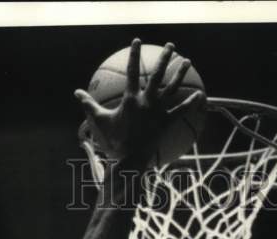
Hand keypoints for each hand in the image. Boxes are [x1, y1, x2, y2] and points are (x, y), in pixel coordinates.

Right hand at [74, 38, 205, 164]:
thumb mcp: (99, 121)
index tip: (136, 41)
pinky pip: (180, 111)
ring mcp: (158, 112)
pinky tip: (199, 95)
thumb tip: (76, 92)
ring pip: (172, 88)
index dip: (134, 55)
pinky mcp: (166, 123)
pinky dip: (190, 104)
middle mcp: (146, 102)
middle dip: (164, 58)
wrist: (129, 160)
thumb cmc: (113, 141)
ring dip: (179, 73)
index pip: (132, 71)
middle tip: (170, 45)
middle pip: (157, 75)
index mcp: (130, 99)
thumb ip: (89, 105)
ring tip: (186, 61)